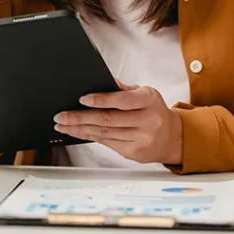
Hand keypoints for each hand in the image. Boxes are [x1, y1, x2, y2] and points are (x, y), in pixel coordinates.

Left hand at [53, 82, 183, 165]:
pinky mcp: (133, 152)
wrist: (172, 137)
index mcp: (149, 101)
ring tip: (62, 124)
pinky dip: (88, 136)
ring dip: (79, 129)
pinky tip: (76, 132)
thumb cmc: (154, 111)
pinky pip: (106, 143)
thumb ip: (124, 89)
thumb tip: (104, 81)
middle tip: (61, 115)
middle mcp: (147, 121)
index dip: (101, 100)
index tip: (82, 99)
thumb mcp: (145, 93)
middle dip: (80, 117)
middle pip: (108, 119)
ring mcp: (140, 139)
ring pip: (104, 133)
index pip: (122, 100)